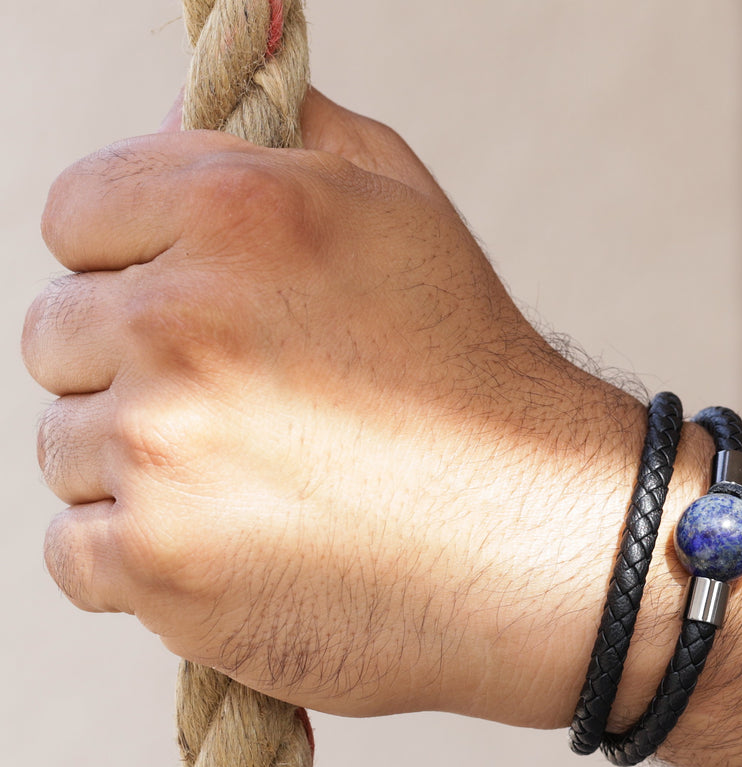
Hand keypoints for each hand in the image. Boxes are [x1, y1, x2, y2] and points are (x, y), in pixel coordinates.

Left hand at [23, 90, 680, 723]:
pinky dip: (134, 557)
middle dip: (130, 368)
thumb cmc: (473, 372)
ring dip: (137, 467)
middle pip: (56, 337)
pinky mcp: (162, 566)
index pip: (75, 217)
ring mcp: (164, 452)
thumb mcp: (402, 210)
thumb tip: (197, 79)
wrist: (537, 532)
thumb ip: (288, 132)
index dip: (131, 267)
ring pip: (66, 448)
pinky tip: (224, 548)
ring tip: (255, 484)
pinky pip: (77, 553)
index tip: (189, 313)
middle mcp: (181, 324)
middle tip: (236, 409)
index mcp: (236, 213)